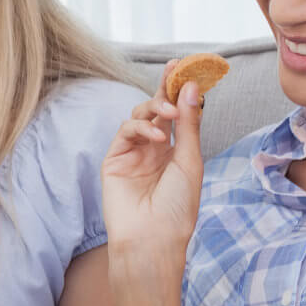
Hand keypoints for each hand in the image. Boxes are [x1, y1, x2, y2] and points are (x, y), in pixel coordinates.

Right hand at [100, 60, 205, 255]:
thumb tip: (191, 88)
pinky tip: (157, 137)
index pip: (177, 114)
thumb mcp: (190, 161)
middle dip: (165, 87)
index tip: (188, 67)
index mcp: (174, 152)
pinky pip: (126, 132)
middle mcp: (153, 149)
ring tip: (170, 112)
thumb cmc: (177, 208)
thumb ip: (189, 124)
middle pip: (157, 109)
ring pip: (139, 116)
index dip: (180, 90)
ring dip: (155, 107)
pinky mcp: (114, 160)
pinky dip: (142, 128)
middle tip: (176, 69)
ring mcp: (132, 154)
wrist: (153, 239)